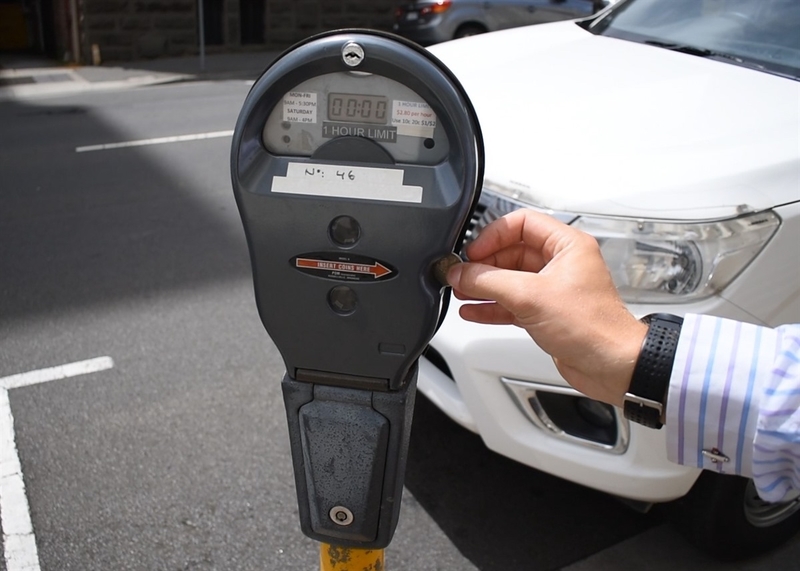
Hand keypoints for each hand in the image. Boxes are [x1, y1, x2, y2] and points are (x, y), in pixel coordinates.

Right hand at [446, 209, 646, 407]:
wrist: (612, 366)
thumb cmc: (593, 327)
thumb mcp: (531, 296)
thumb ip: (489, 281)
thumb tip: (461, 273)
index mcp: (567, 245)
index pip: (522, 223)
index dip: (494, 235)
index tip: (474, 252)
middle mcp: (561, 264)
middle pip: (512, 252)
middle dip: (484, 264)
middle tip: (461, 274)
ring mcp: (553, 289)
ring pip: (509, 279)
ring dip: (484, 286)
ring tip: (461, 291)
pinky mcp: (546, 313)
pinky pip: (512, 302)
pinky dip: (492, 306)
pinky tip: (473, 310)